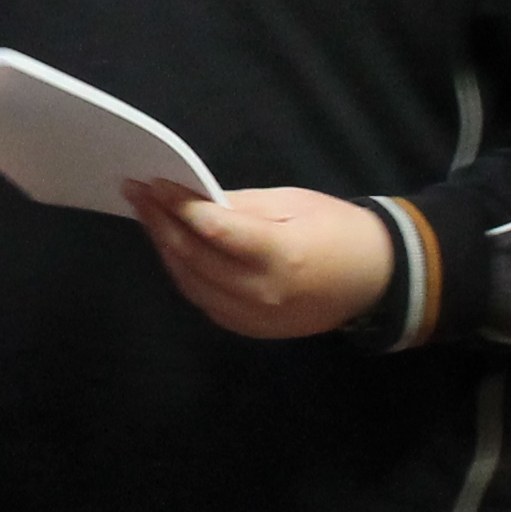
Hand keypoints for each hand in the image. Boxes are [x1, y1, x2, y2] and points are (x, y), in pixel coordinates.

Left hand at [126, 181, 394, 339]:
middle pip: (193, 257)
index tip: (151, 181)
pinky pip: (204, 301)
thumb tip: (194, 201)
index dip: (177, 205)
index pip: (213, 229)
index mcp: (279, 255)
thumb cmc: (338, 230)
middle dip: (160, 222)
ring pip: (191, 283)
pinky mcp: (249, 330)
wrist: (375, 281)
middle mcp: (261, 293)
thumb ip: (241, 205)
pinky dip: (184, 273)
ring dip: (165, 248)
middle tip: (135, 193)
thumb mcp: (294, 203)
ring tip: (147, 216)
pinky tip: (172, 247)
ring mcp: (253, 318)